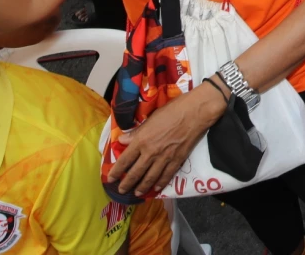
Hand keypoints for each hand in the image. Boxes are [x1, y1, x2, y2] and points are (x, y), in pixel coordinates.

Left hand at [106, 83, 225, 197]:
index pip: (125, 159)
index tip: (110, 178)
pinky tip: (156, 188)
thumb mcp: (151, 118)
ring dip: (141, 187)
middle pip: (135, 172)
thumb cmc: (172, 110)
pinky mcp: (177, 161)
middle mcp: (150, 152)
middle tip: (121, 190)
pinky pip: (166, 176)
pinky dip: (160, 184)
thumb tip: (122, 140)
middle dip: (126, 183)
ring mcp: (164, 158)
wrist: (195, 112)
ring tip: (136, 193)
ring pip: (150, 178)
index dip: (116, 171)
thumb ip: (137, 132)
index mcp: (142, 140)